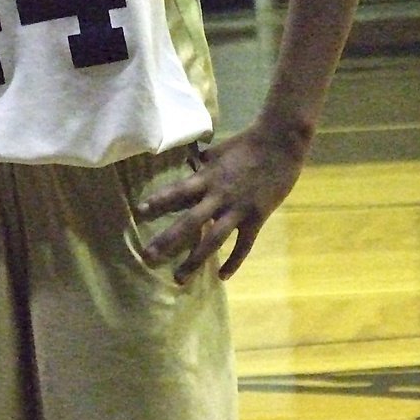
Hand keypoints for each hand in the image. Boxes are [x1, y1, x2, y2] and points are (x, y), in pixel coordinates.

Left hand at [137, 123, 311, 281]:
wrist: (280, 143)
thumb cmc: (248, 142)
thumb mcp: (219, 149)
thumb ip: (204, 161)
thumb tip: (192, 161)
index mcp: (207, 176)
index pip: (178, 191)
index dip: (159, 201)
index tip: (140, 211)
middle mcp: (218, 195)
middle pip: (189, 222)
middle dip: (168, 240)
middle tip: (148, 257)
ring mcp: (238, 209)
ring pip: (213, 239)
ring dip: (195, 259)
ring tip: (179, 277)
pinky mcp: (256, 218)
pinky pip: (243, 245)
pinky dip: (234, 262)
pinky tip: (222, 276)